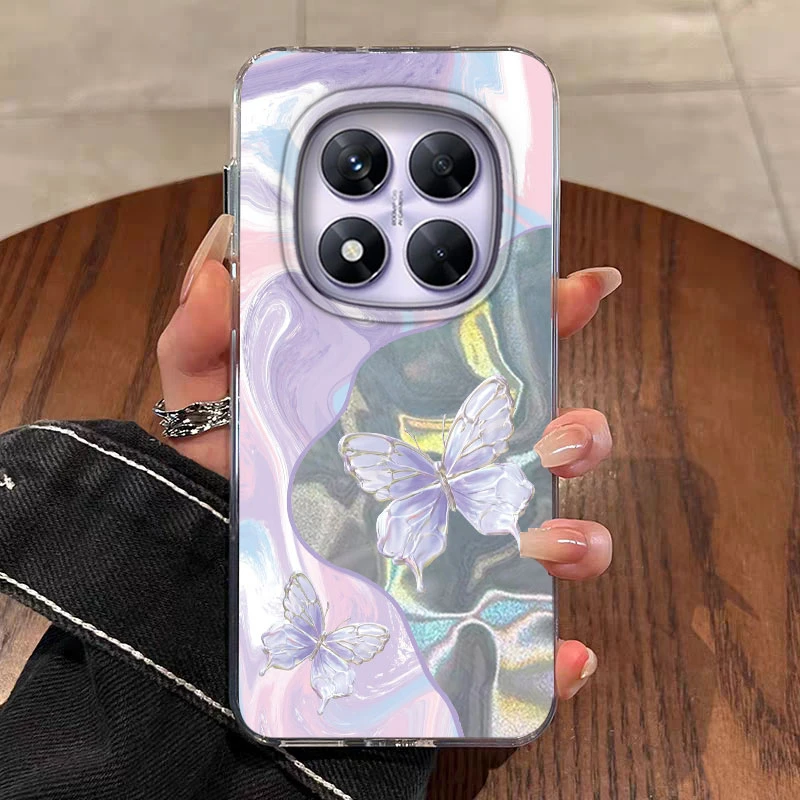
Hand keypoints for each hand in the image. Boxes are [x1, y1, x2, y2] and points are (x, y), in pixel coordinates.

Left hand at [157, 214, 620, 701]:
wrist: (212, 580)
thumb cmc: (224, 480)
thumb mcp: (210, 399)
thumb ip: (206, 333)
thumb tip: (224, 267)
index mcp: (416, 405)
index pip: (498, 351)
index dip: (546, 313)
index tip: (579, 288)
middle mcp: (457, 468)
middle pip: (555, 437)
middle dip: (583, 431)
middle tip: (557, 435)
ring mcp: (468, 541)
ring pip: (563, 531)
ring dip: (582, 537)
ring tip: (544, 542)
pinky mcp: (464, 615)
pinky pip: (531, 636)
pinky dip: (558, 653)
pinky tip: (559, 658)